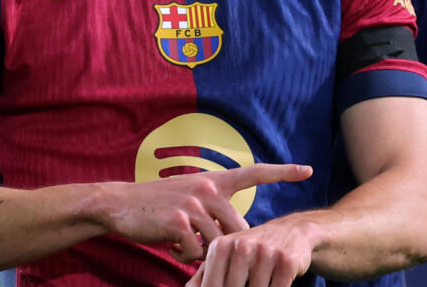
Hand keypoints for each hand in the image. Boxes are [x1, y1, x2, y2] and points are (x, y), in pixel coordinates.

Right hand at [103, 163, 311, 262]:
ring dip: (202, 253)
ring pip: (219, 243)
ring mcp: (194, 204)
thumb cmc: (157, 206)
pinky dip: (185, 257)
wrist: (119, 205)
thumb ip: (213, 210)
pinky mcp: (179, 221)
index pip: (254, 173)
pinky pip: (196, 252)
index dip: (282, 172)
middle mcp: (208, 187)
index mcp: (214, 181)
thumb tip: (237, 235)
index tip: (307, 170)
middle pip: (240, 228)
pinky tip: (170, 246)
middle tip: (202, 248)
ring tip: (180, 244)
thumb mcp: (189, 198)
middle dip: (229, 246)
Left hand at [185, 215, 317, 286]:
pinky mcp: (286, 261)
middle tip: (245, 285)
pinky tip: (273, 283)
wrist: (291, 231)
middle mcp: (241, 246)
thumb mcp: (225, 256)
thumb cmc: (251, 250)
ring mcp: (265, 252)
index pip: (211, 286)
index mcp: (220, 247)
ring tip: (259, 282)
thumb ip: (204, 275)